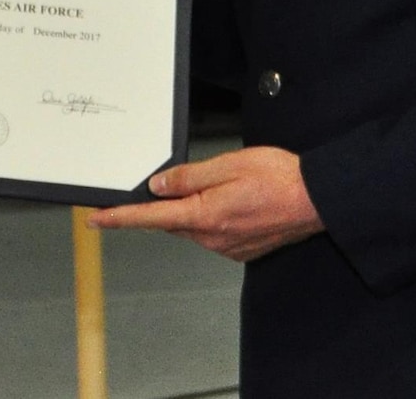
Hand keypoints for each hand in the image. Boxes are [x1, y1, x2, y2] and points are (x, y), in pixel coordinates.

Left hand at [88, 146, 321, 261]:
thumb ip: (188, 177)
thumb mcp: (228, 164)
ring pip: (193, 226)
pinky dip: (212, 217)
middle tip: (180, 180)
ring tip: (224, 184)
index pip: (150, 218)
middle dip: (167, 203)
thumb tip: (157, 185)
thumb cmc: (279, 178)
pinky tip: (233, 201)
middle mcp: (212, 238)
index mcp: (204, 216)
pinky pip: (213, 232)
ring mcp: (227, 247)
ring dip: (194, 208)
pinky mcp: (241, 250)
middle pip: (172, 221)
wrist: (318, 199)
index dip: (119, 217)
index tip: (96, 219)